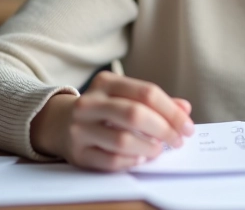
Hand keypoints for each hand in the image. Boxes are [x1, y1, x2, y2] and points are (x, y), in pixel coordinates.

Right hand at [30, 71, 194, 170]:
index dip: (172, 112)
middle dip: (164, 130)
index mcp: (106, 83)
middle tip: (178, 141)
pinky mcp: (77, 152)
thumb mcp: (124, 96)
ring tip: (158, 150)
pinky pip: (110, 160)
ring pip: (122, 139)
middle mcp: (90, 103)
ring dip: (148, 148)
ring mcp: (80, 128)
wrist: (56, 122)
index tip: (187, 126)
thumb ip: (155, 102)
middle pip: (135, 114)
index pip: (147, 93)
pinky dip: (131, 161)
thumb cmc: (101, 109)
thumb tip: (185, 109)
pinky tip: (141, 158)